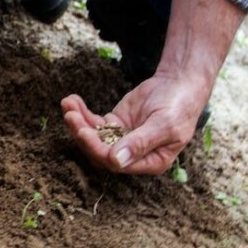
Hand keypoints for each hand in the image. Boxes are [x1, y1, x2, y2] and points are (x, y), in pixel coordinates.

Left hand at [61, 73, 211, 174]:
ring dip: (78, 122)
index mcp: (149, 162)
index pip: (116, 163)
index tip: (84, 131)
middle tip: (70, 116)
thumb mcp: (164, 125)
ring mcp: (121, 139)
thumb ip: (140, 143)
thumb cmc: (179, 106)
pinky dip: (81, 113)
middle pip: (99, 151)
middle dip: (82, 134)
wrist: (180, 84)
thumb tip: (116, 161)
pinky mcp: (114, 124)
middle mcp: (132, 155)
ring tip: (67, 104)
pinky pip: (93, 122)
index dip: (97, 149)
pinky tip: (71, 100)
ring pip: (93, 137)